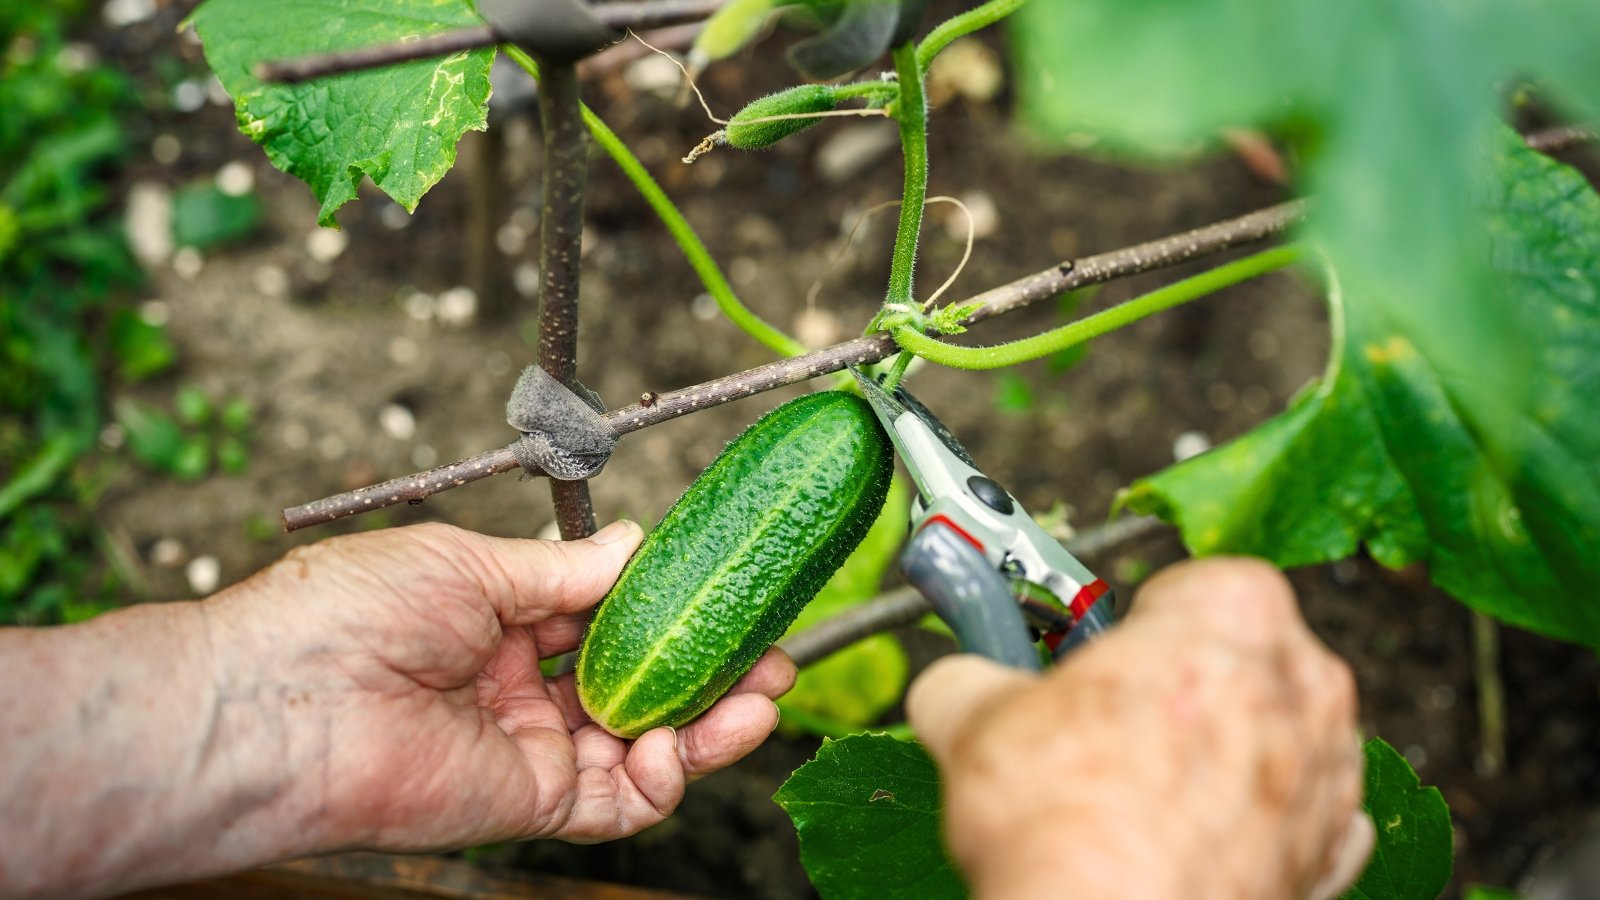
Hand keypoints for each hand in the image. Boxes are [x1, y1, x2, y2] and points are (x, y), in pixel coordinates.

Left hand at [207, 521, 794, 851]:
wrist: (276, 707)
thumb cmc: (345, 616)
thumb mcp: (468, 563)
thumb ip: (562, 570)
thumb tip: (636, 545)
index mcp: (496, 620)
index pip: (605, 616)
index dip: (668, 607)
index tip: (723, 587)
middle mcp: (518, 686)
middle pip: (638, 684)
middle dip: (708, 669)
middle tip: (769, 652)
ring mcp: (526, 747)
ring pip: (641, 745)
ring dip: (709, 723)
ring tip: (763, 694)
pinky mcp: (527, 802)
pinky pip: (615, 800)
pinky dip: (663, 778)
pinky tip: (686, 744)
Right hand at [908, 558, 1370, 899]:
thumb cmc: (1067, 818)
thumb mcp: (976, 716)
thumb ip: (972, 678)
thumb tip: (957, 684)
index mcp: (1233, 613)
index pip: (1191, 586)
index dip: (1133, 625)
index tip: (1094, 660)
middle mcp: (1303, 684)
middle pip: (1238, 661)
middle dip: (1178, 690)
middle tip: (1104, 729)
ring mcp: (1328, 775)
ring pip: (1271, 741)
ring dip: (1218, 760)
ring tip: (1133, 801)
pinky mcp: (1329, 860)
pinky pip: (1298, 824)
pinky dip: (1252, 832)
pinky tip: (1187, 846)